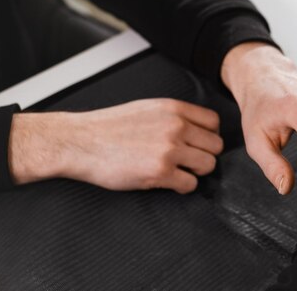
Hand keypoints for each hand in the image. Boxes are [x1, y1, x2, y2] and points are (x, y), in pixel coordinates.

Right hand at [8, 99, 223, 193]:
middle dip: (205, 155)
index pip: (214, 122)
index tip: (198, 144)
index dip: (209, 135)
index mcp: (174, 109)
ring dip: (196, 172)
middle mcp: (176, 127)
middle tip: (189, 161)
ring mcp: (169, 150)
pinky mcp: (160, 172)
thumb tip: (197, 129)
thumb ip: (174, 116)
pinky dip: (183, 187)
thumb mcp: (148, 109)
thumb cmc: (110, 127)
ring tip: (180, 172)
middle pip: (215, 146)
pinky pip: (191, 184)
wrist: (81, 142)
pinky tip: (169, 182)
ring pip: (208, 165)